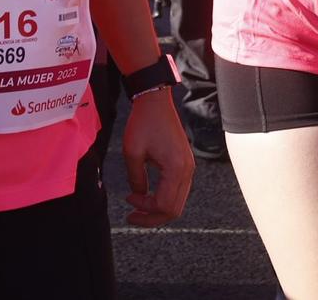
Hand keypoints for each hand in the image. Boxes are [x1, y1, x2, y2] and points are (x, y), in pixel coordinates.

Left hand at [120, 86, 193, 226]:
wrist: (155, 102)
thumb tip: (138, 195)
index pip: (164, 205)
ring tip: (138, 207)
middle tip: (132, 216)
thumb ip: (135, 179)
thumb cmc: (144, 123)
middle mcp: (187, 171)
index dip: (145, 209)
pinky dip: (164, 198)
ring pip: (178, 202)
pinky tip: (148, 195)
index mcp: (176, 168)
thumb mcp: (132, 152)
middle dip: (152, 217)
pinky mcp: (185, 164)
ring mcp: (188, 168)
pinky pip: (178, 190)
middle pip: (174, 209)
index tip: (129, 200)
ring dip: (158, 209)